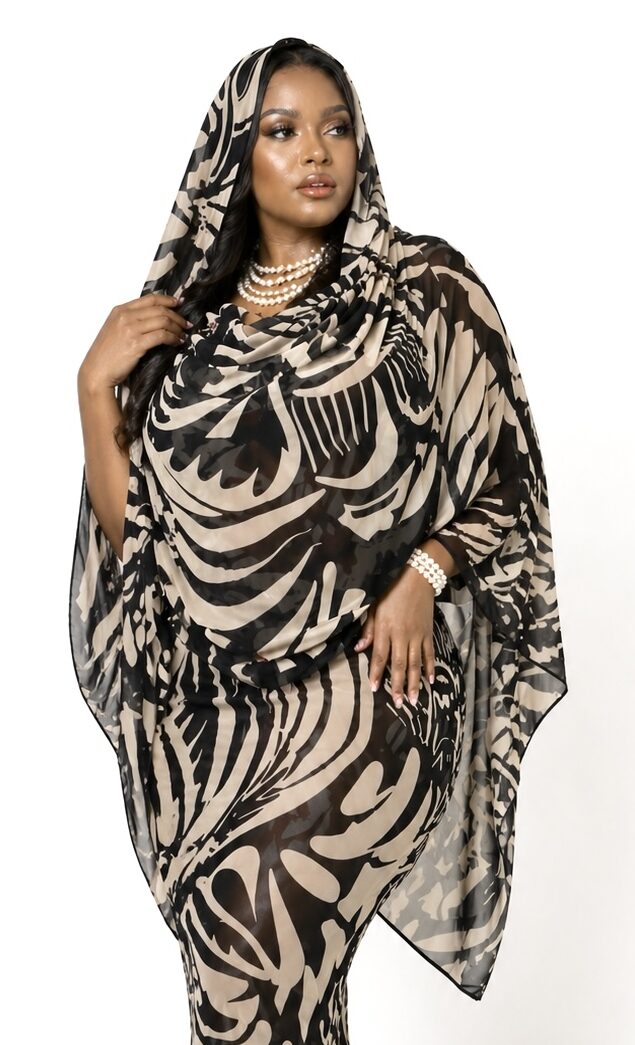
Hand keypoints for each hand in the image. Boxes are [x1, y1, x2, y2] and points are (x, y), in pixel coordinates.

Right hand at [78, 292, 190, 391]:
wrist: (96, 371)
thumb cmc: (106, 355)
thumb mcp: (115, 330)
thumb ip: (131, 321)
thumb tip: (153, 319)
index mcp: (119, 310)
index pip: (149, 299)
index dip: (167, 300)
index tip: (179, 302)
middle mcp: (125, 316)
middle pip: (159, 309)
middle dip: (177, 315)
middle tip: (186, 323)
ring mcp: (130, 329)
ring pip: (163, 321)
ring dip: (177, 327)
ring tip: (183, 334)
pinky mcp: (136, 344)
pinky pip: (162, 336)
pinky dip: (173, 338)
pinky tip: (177, 342)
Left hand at [354, 564, 435, 708]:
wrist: (418, 581)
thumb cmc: (392, 595)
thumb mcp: (374, 608)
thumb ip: (368, 630)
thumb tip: (358, 649)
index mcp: (385, 628)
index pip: (380, 655)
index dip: (377, 672)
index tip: (374, 688)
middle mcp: (401, 635)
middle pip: (399, 664)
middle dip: (398, 685)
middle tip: (398, 703)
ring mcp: (416, 635)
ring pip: (415, 663)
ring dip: (414, 682)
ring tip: (413, 699)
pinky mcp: (428, 634)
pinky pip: (430, 654)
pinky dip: (430, 668)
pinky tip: (430, 681)